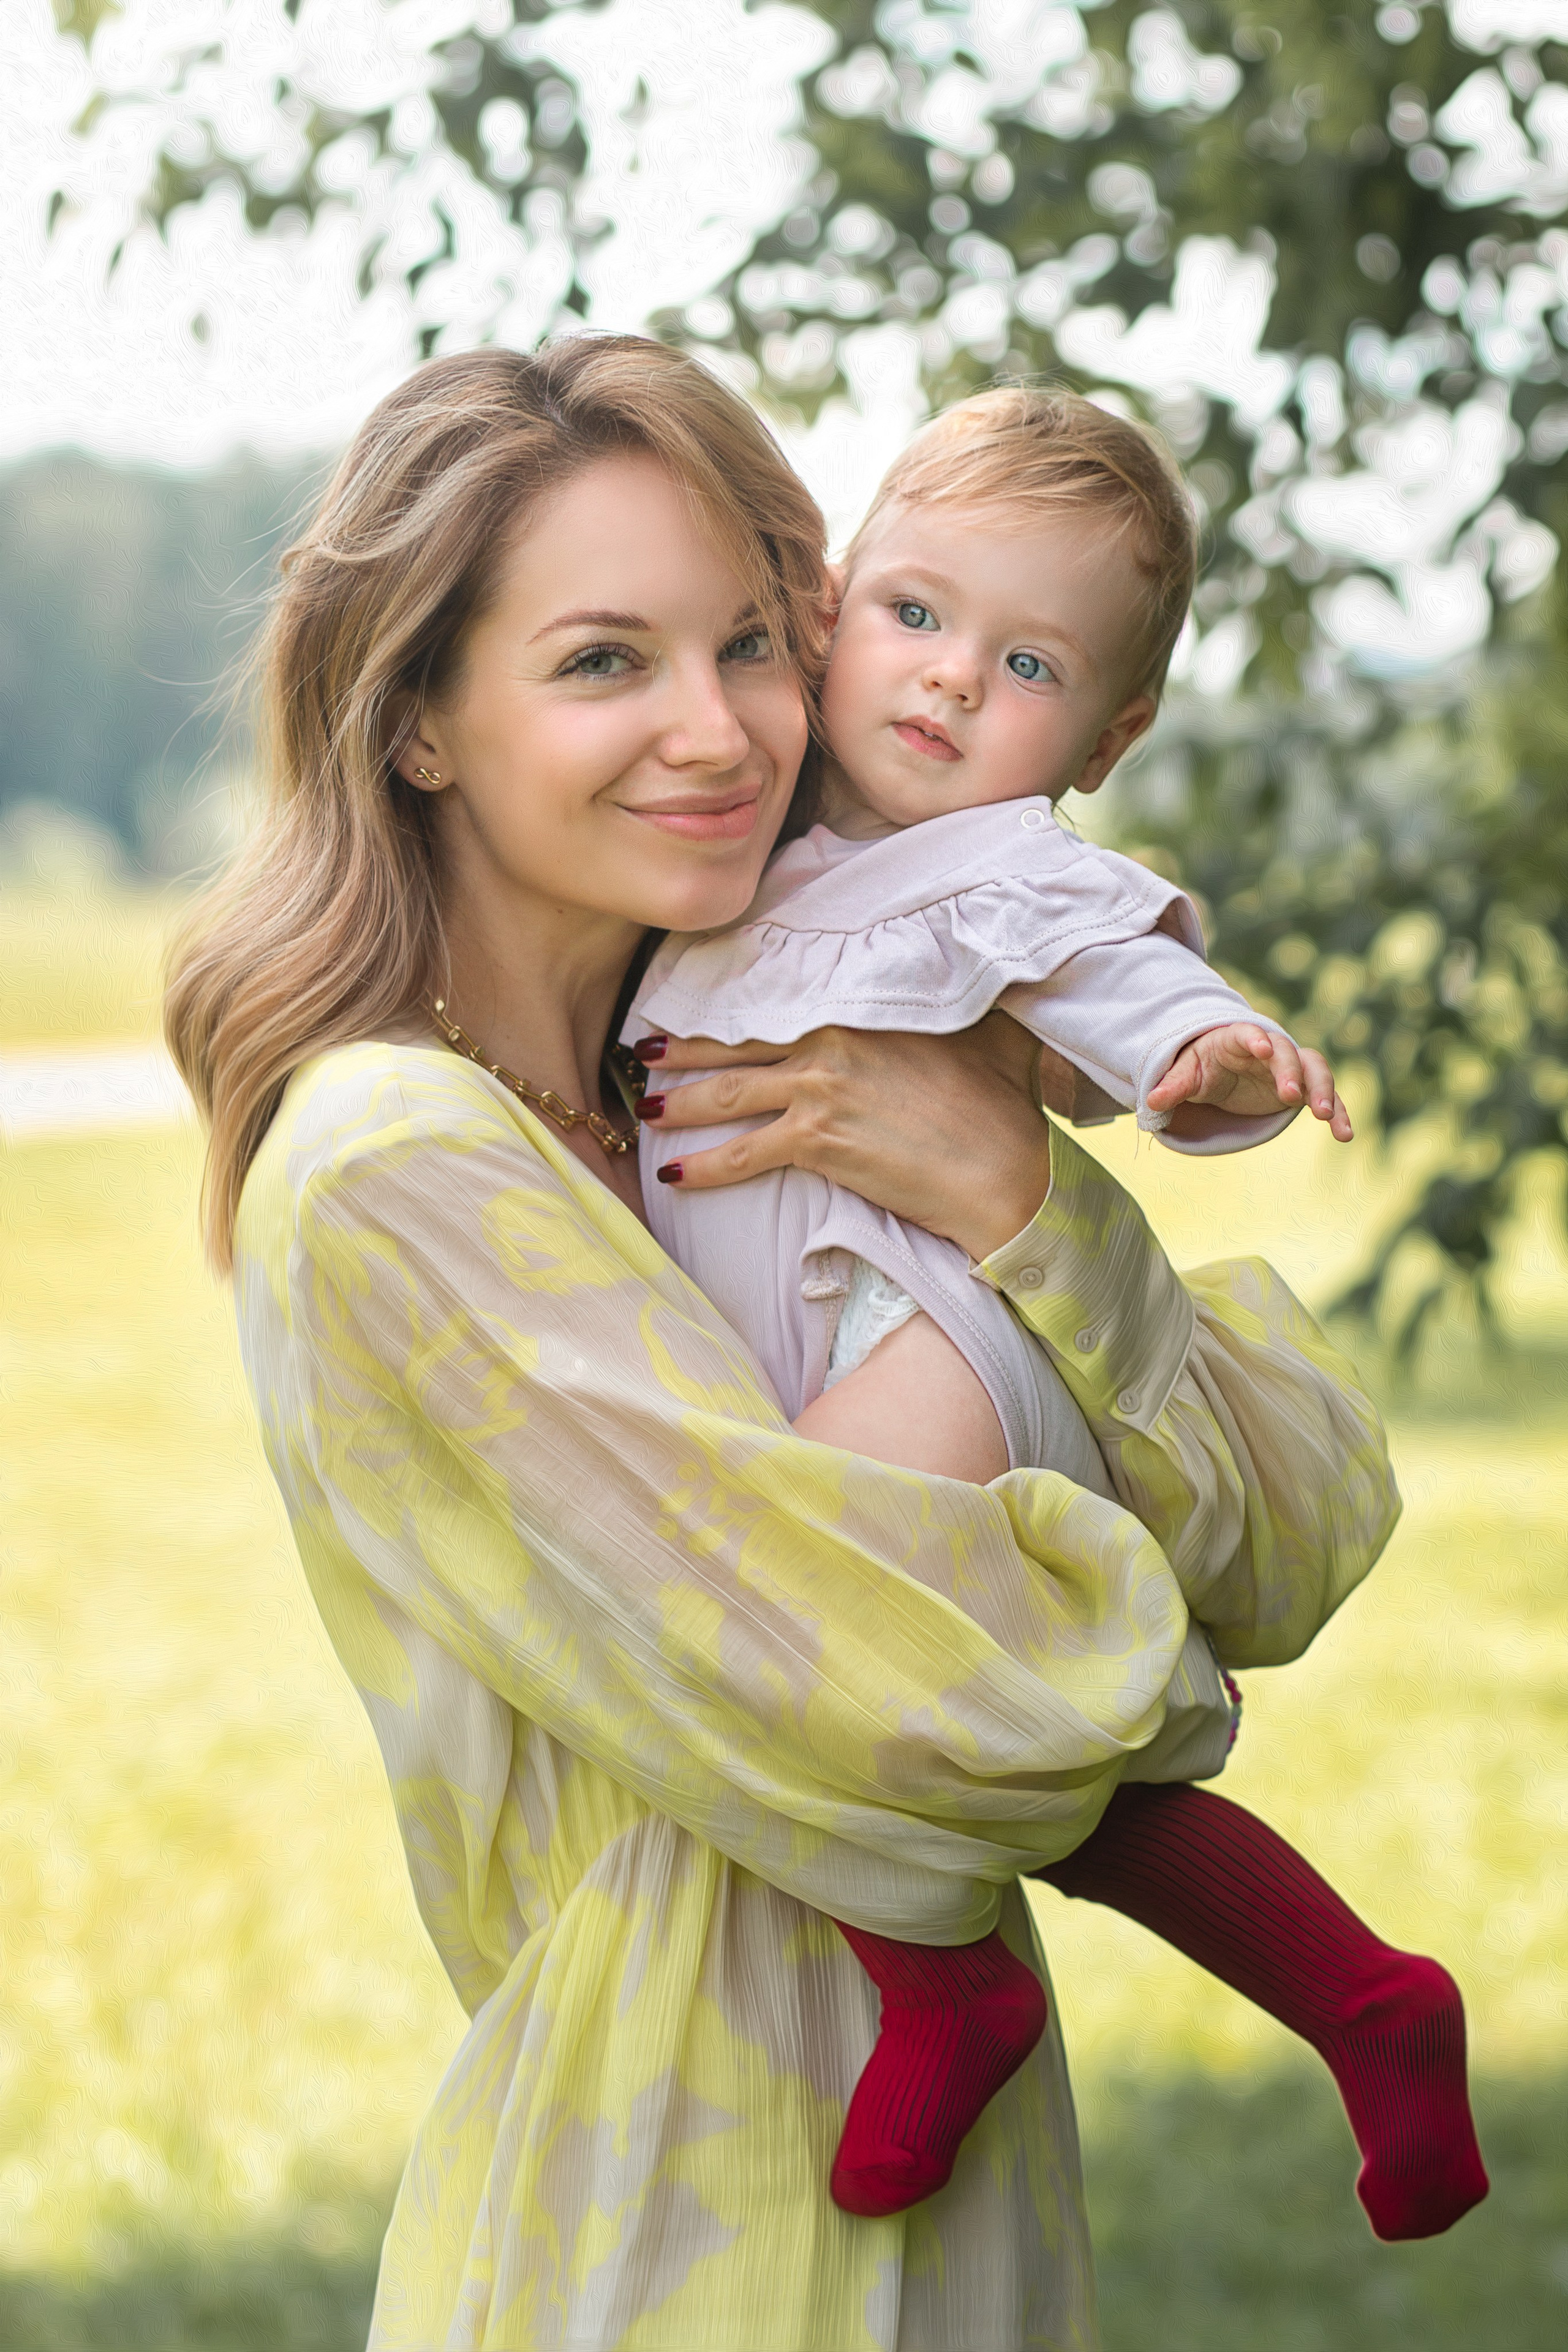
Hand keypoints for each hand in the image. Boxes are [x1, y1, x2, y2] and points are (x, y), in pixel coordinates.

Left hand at [633, 1013, 1053, 1260]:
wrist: (1002, 1170)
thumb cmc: (999, 1102)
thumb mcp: (983, 1029)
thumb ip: (955, 999)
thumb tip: (978, 964)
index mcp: (858, 1009)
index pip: (777, 1003)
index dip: (733, 1011)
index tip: (697, 1010)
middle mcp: (828, 1042)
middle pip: (738, 1045)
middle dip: (684, 1050)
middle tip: (645, 1054)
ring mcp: (819, 1090)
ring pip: (728, 1095)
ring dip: (680, 1104)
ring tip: (647, 1111)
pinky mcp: (817, 1141)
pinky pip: (743, 1154)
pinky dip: (705, 1166)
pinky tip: (675, 1175)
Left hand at [1145, 1024, 1352, 1140]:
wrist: (1221, 1074)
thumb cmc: (1202, 1067)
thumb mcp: (1186, 1074)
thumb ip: (1173, 1085)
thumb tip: (1152, 1102)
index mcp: (1238, 1039)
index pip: (1249, 1034)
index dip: (1256, 1039)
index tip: (1262, 1048)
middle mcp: (1271, 1050)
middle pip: (1288, 1053)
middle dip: (1292, 1072)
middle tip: (1292, 1096)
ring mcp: (1291, 1068)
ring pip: (1315, 1071)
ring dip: (1324, 1091)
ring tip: (1326, 1117)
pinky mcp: (1304, 1090)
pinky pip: (1327, 1098)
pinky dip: (1340, 1114)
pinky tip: (1345, 1135)